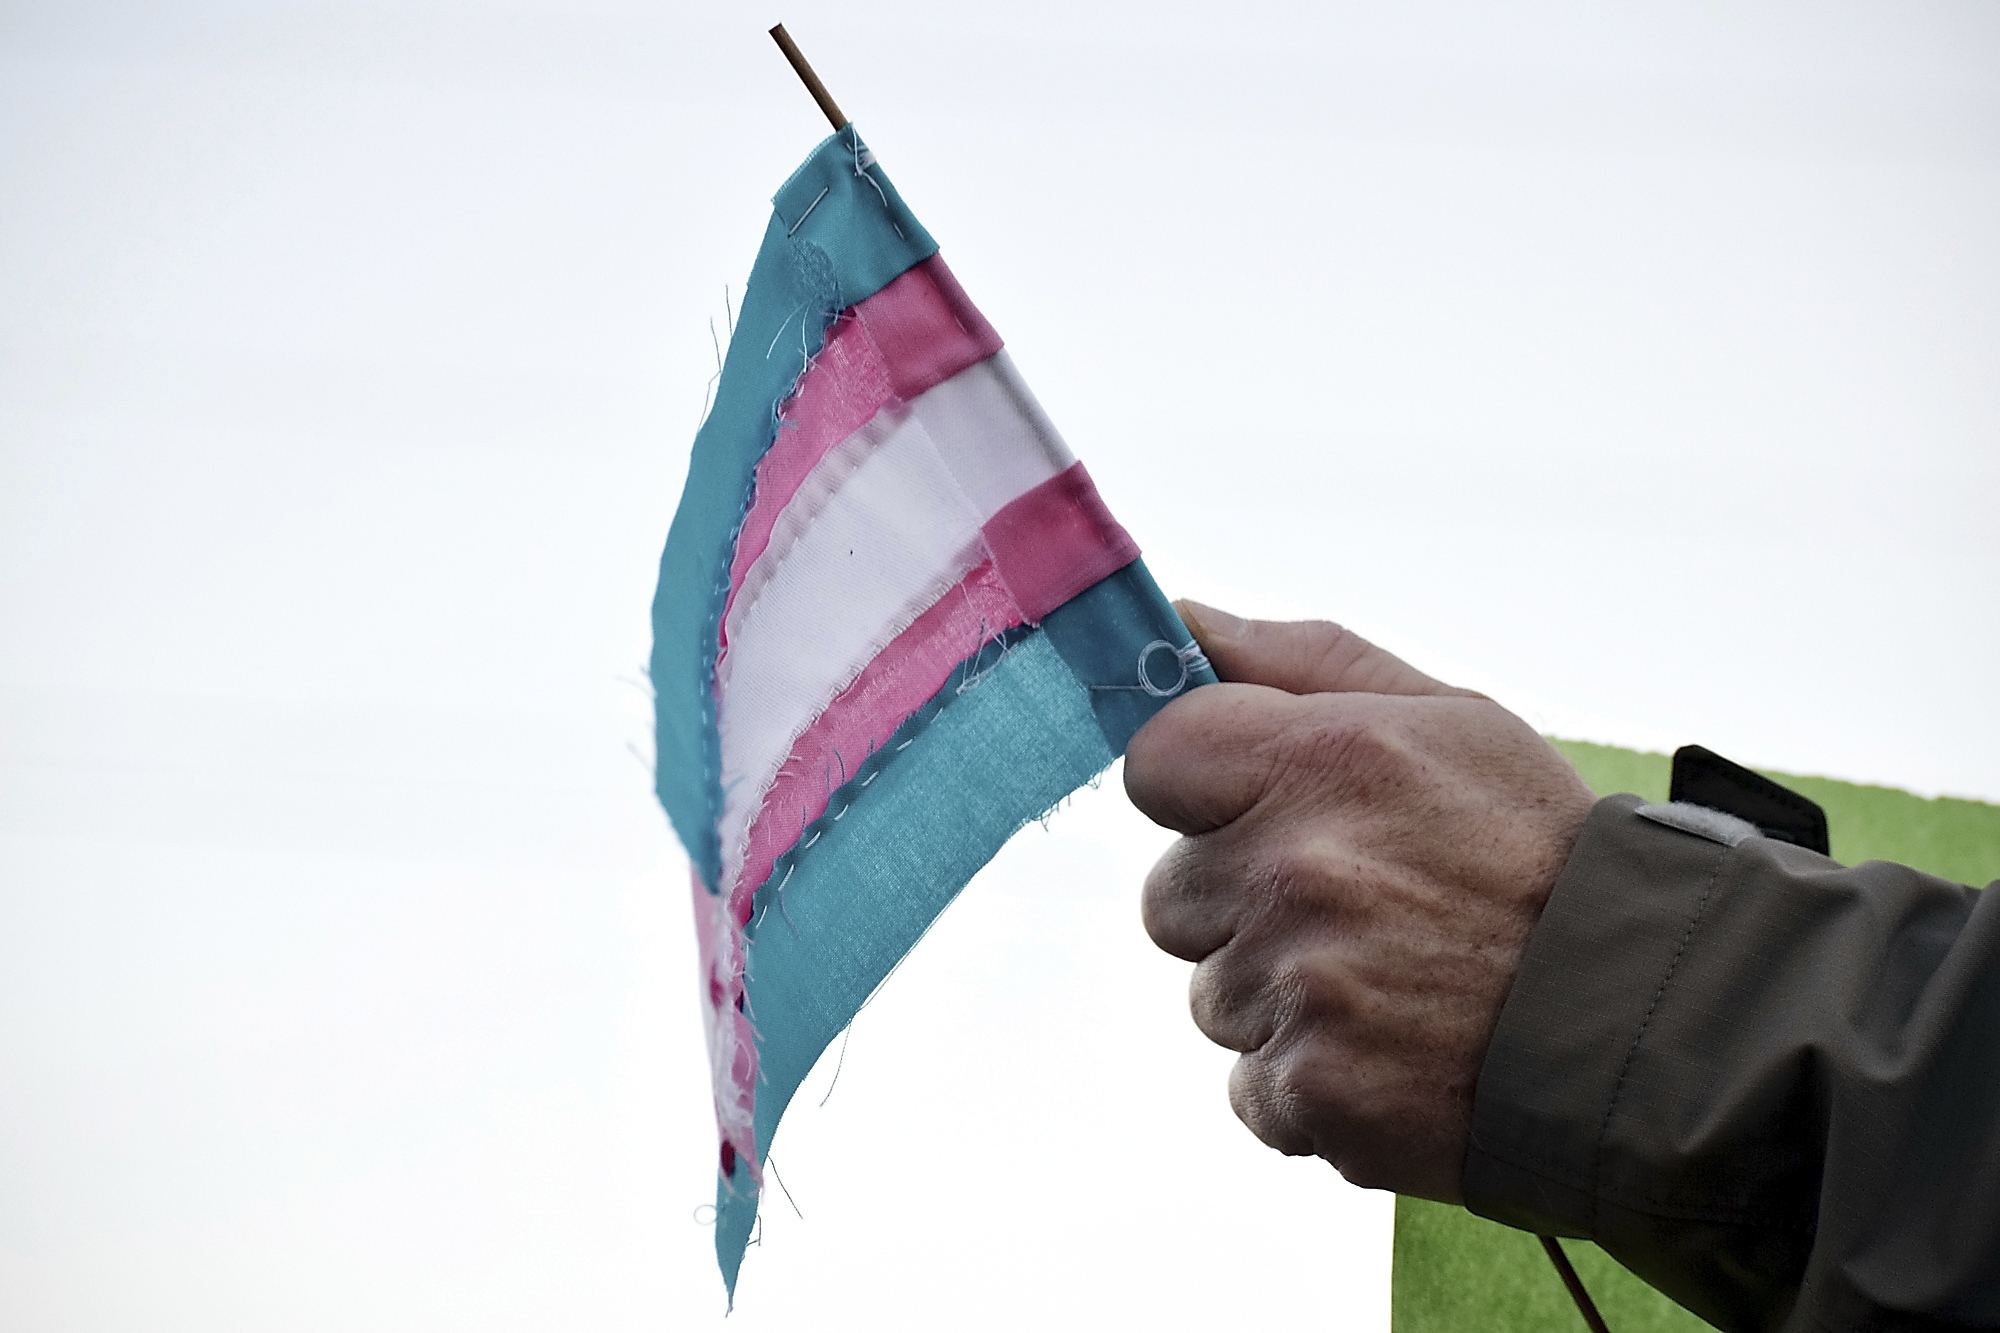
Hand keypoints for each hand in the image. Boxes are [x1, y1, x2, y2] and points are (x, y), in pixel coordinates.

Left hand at [1125, 602, 1595, 1201]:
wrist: (1648, 1023)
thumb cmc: (1539, 855)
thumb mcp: (1452, 720)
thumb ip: (1303, 662)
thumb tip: (1182, 616)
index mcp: (1326, 760)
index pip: (1157, 760)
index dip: (1198, 790)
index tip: (1251, 810)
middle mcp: (1298, 869)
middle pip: (1172, 894)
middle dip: (1241, 903)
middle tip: (1354, 909)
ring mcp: (1300, 988)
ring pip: (1212, 995)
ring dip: (1277, 997)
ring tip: (1389, 983)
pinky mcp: (1313, 1091)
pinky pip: (1251, 1085)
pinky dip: (1307, 1083)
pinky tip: (1390, 1053)